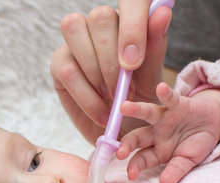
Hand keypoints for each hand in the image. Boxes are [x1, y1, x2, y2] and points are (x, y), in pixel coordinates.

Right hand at [50, 6, 171, 144]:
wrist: (123, 133)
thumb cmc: (139, 102)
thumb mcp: (152, 79)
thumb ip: (155, 47)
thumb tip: (162, 13)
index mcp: (129, 21)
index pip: (131, 2)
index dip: (132, 26)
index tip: (134, 63)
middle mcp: (101, 25)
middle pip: (100, 17)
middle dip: (113, 58)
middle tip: (124, 89)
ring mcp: (76, 41)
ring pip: (75, 31)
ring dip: (96, 71)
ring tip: (112, 98)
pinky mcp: (58, 62)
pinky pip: (67, 69)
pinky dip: (87, 96)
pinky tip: (102, 112)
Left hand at [116, 83, 219, 182]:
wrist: (214, 125)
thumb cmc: (197, 144)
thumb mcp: (189, 160)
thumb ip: (176, 170)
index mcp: (156, 151)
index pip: (142, 159)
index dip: (135, 166)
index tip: (130, 174)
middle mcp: (155, 134)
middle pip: (137, 138)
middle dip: (127, 145)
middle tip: (119, 152)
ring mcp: (164, 118)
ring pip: (148, 113)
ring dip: (136, 110)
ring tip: (124, 107)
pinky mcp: (178, 104)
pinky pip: (170, 98)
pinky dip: (166, 93)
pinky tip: (161, 87)